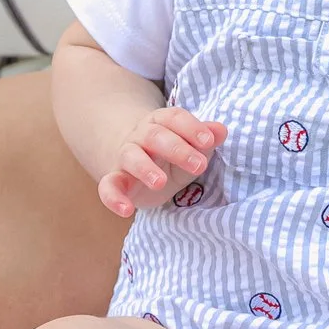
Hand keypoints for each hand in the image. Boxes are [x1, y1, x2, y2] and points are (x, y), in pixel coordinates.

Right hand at [98, 107, 225, 217]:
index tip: (209, 141)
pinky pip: (108, 186)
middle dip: (177, 149)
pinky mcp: (116, 180)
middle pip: (155, 136)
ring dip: (145, 168)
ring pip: (131, 156)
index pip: (174, 118)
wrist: (136, 163)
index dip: (191, 128)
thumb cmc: (171, 154)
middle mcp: (141, 136)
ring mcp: (126, 157)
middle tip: (199, 165)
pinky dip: (113, 198)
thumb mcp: (192, 147)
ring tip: (160, 182)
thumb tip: (221, 130)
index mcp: (162, 123)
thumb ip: (206, 139)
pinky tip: (126, 210)